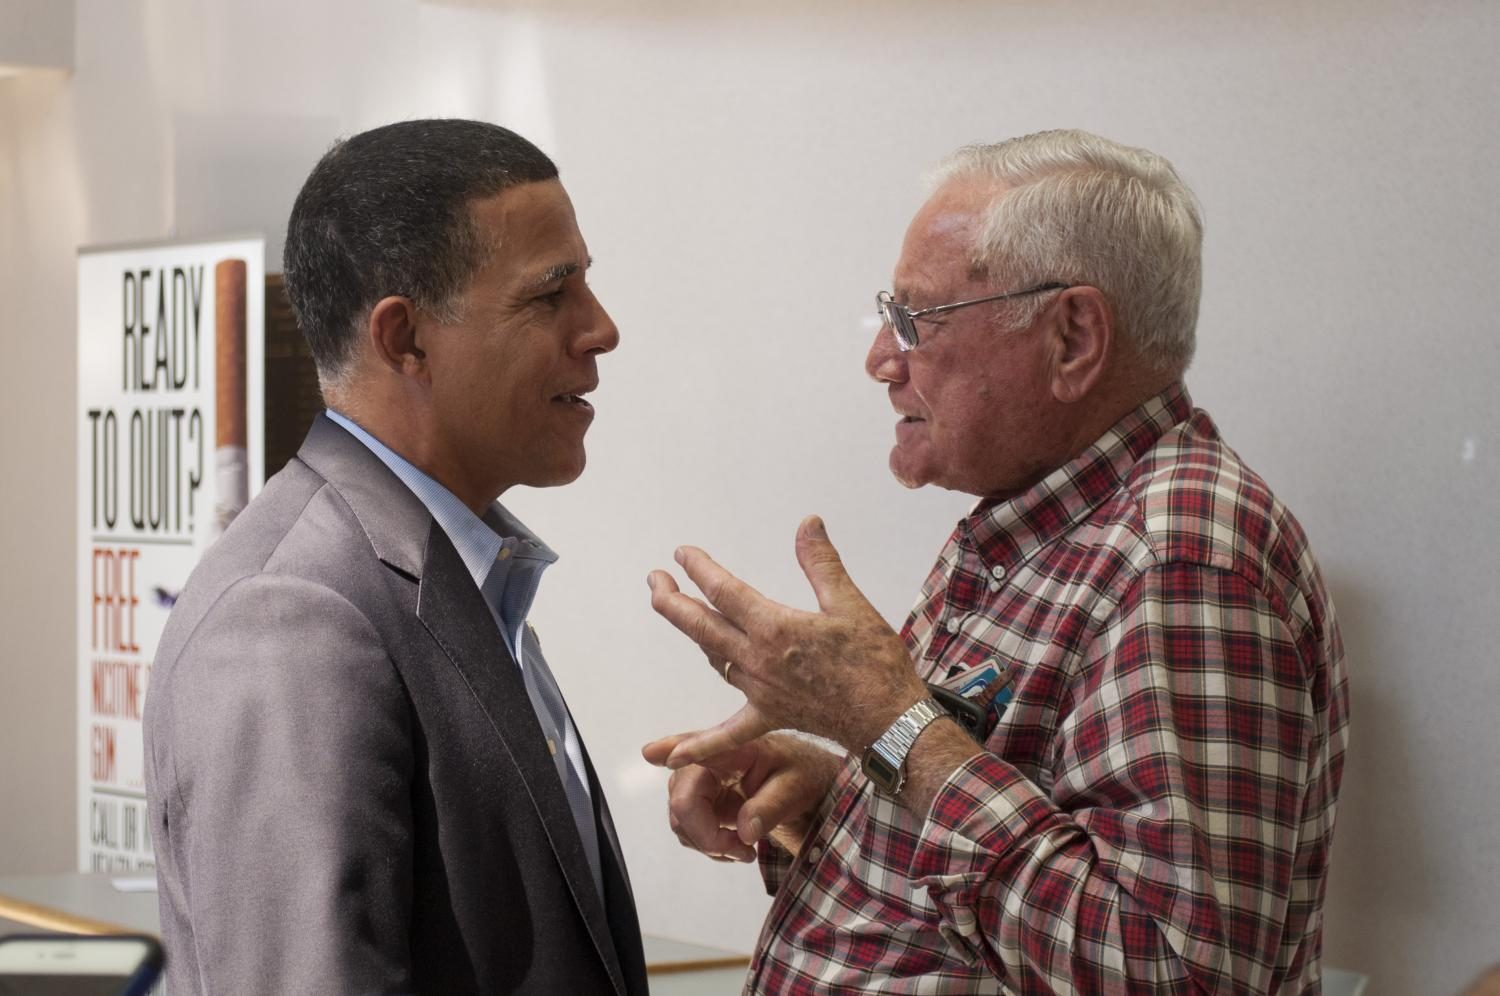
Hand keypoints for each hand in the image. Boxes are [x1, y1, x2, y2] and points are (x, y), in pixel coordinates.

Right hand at [641, 732, 842, 860]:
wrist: (806, 786)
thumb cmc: (803, 776)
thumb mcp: (796, 789)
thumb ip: (770, 807)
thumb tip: (744, 831)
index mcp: (734, 747)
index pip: (697, 746)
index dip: (672, 749)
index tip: (651, 754)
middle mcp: (710, 760)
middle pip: (682, 799)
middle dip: (705, 833)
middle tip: (740, 850)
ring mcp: (702, 782)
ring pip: (681, 818)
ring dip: (707, 842)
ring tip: (743, 850)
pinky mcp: (703, 800)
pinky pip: (689, 828)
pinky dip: (708, 844)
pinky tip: (734, 847)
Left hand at [646, 515, 929, 750]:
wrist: (888, 719)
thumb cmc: (873, 663)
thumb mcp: (849, 604)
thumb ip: (820, 563)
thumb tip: (807, 523)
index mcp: (774, 627)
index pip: (723, 591)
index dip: (699, 569)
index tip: (681, 554)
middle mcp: (758, 659)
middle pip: (701, 625)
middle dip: (672, 600)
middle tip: (654, 581)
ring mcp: (759, 690)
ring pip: (713, 658)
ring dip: (691, 635)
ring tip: (676, 613)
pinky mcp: (770, 716)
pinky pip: (728, 732)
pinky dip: (701, 742)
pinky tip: (672, 757)